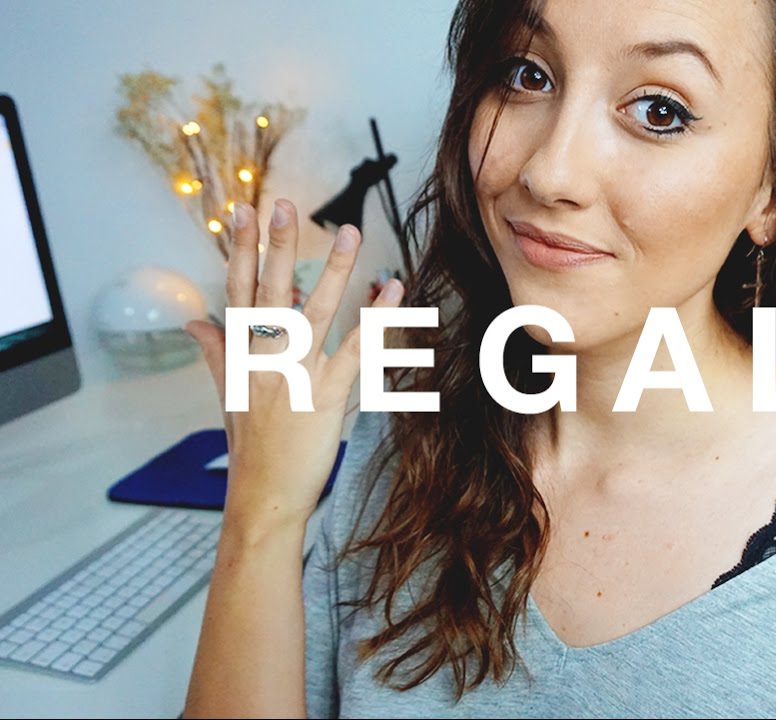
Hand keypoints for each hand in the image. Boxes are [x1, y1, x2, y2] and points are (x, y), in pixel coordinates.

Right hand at [185, 199, 403, 535]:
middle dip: (278, 246)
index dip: (243, 250)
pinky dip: (376, 318)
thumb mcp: (228, 396)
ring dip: (335, 270)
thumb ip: (217, 353)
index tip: (245, 212)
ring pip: (315, 311)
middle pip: (271, 291)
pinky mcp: (326, 393)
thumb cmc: (251, 449)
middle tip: (285, 204)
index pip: (239, 291)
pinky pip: (356, 348)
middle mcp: (265, 359)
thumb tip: (195, 322)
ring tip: (350, 232)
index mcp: (241, 356)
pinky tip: (393, 290)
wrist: (264, 496)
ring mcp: (295, 374)